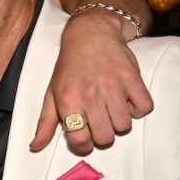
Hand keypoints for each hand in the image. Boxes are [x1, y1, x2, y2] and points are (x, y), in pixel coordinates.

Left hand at [32, 9, 152, 154]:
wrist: (91, 34)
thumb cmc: (69, 66)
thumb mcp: (51, 93)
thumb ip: (45, 122)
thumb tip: (35, 146)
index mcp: (68, 99)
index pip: (80, 140)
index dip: (83, 145)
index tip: (86, 140)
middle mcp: (90, 93)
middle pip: (105, 137)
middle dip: (103, 135)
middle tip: (100, 123)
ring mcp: (113, 85)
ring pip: (124, 126)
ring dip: (120, 122)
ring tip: (112, 109)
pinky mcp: (133, 77)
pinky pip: (144, 108)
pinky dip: (138, 108)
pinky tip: (127, 100)